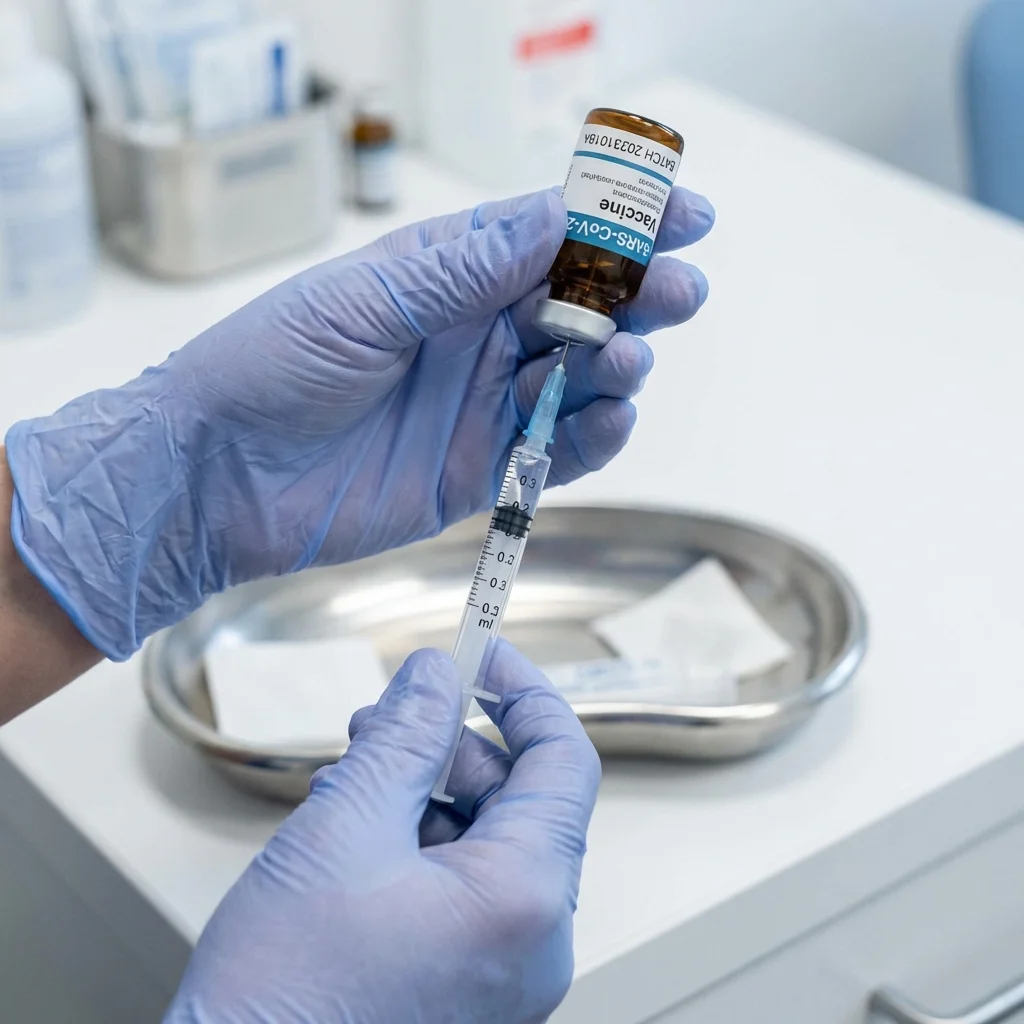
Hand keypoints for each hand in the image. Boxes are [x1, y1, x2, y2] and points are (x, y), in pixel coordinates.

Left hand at [6, 189, 713, 659]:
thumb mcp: (362, 301)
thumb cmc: (267, 367)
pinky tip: (614, 418)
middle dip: (636, 294)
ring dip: (619, 365)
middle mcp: (474, 333)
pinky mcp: (481, 470)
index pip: (547, 237)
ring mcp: (482, 403)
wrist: (216, 477)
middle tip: (681, 291)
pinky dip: (594, 435)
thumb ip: (462, 269)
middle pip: (579, 305)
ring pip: (578, 377)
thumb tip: (556, 219)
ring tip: (631, 358)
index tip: (682, 215)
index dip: (616, 224)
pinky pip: (556, 450)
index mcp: (444, 273)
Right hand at [165, 641, 600, 1023]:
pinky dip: (417, 840)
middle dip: (452, 744)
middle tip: (384, 719)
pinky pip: (462, 884)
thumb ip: (403, 738)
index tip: (481, 653)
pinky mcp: (467, 983)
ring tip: (355, 774)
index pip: (564, 761)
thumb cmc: (283, 991)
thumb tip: (436, 675)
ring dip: (425, 789)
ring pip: (485, 839)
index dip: (524, 693)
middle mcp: (534, 939)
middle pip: (519, 798)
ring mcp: (503, 968)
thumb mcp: (343, 827)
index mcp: (526, 898)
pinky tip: (357, 826)